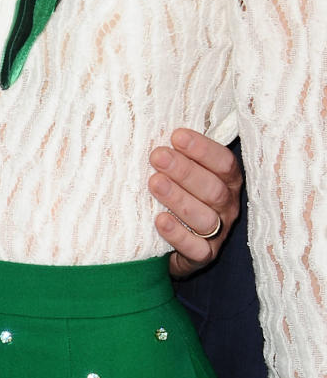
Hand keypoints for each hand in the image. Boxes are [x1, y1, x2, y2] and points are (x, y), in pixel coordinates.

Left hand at [148, 128, 241, 277]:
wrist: (167, 237)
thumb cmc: (175, 189)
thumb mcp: (179, 167)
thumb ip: (175, 150)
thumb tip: (151, 121)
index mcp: (225, 179)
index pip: (224, 162)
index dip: (203, 149)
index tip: (176, 136)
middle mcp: (226, 205)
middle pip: (213, 189)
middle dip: (185, 171)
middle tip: (157, 156)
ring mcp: (219, 232)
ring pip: (206, 218)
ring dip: (179, 199)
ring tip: (154, 183)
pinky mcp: (205, 256)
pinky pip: (198, 250)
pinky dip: (179, 235)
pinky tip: (160, 220)